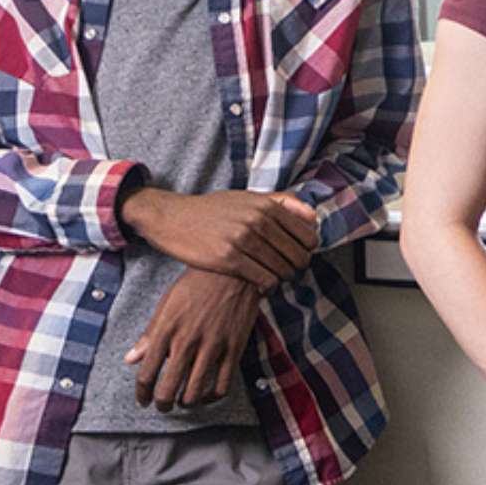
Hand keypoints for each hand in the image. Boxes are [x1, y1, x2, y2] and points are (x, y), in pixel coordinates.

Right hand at [121, 187, 318, 288]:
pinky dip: (268, 286)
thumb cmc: (212, 210)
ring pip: (283, 270)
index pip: (308, 236)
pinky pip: (264, 280)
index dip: (306, 250)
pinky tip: (260, 285)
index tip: (295, 255)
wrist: (171, 217)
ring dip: (282, 279)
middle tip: (285, 270)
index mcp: (266, 206)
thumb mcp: (247, 198)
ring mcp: (243, 240)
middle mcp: (258, 221)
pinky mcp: (228, 259)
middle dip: (296, 267)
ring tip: (272, 278)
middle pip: (298, 256)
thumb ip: (282, 203)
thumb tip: (313, 217)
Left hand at [125, 268, 261, 409]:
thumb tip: (131, 358)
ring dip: (185, 403)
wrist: (234, 269)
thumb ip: (149, 335)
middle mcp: (187, 342)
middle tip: (162, 406)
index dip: (142, 394)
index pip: (146, 374)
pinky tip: (206, 395)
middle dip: (161, 404)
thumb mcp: (167, 304)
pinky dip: (211, 397)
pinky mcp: (234, 349)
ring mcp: (212, 347)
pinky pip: (222, 385)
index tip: (143, 400)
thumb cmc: (197, 283)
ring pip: (194, 392)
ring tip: (184, 401)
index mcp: (166, 330)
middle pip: (167, 390)